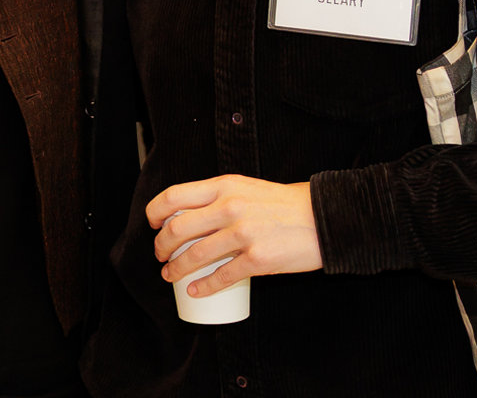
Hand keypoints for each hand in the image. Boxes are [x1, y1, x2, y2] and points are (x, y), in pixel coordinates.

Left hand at [146, 175, 322, 298]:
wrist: (325, 218)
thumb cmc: (286, 204)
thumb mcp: (248, 187)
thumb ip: (221, 196)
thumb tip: (192, 213)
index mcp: (225, 186)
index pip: (174, 196)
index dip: (155, 212)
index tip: (151, 224)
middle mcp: (230, 207)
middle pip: (178, 228)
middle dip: (161, 245)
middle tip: (159, 254)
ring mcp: (244, 234)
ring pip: (195, 255)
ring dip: (176, 269)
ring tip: (170, 274)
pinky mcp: (258, 259)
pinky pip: (222, 277)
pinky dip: (204, 286)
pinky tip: (195, 290)